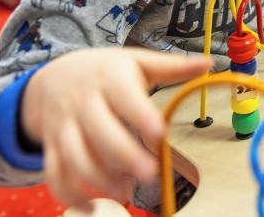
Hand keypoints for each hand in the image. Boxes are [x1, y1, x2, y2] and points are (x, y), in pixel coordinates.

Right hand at [21, 47, 211, 208]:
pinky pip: (54, 173)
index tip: (160, 134)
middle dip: (123, 155)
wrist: (54, 77)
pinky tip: (93, 208)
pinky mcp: (53, 146)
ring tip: (126, 191)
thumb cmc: (106, 72)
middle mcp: (84, 102)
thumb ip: (172, 67)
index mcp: (110, 78)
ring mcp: (65, 126)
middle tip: (149, 174)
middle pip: (98, 130)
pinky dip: (70, 194)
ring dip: (98, 178)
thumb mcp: (138, 61)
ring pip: (74, 155)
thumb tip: (210, 64)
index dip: (141, 116)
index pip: (124, 96)